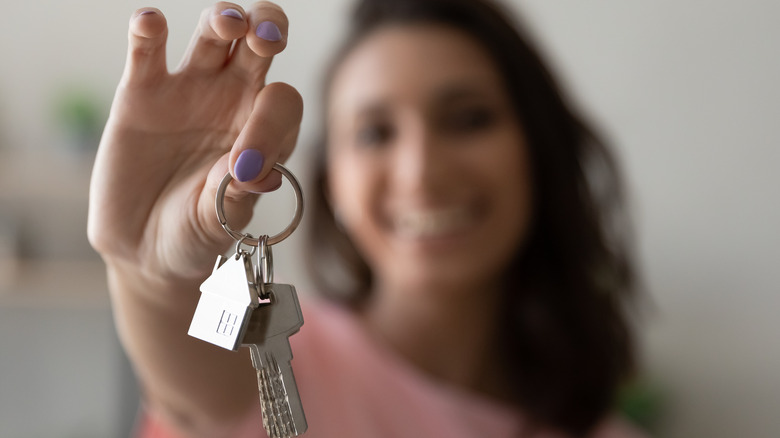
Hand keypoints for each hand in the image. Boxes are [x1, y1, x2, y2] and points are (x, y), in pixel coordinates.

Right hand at [88, 2, 302, 281]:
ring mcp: (188, 91)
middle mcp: (232, 100)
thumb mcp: (221, 221)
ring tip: (228, 23)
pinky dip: (148, 31)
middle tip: (266, 37)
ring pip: (212, 36)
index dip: (271, 123)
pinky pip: (147, 51)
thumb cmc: (196, 233)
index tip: (246, 166)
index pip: (281, 102)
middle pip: (258, 44)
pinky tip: (150, 22)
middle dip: (268, 30)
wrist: (146, 248)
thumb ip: (238, 193)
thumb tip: (257, 170)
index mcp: (265, 130)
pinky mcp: (141, 92)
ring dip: (222, 19)